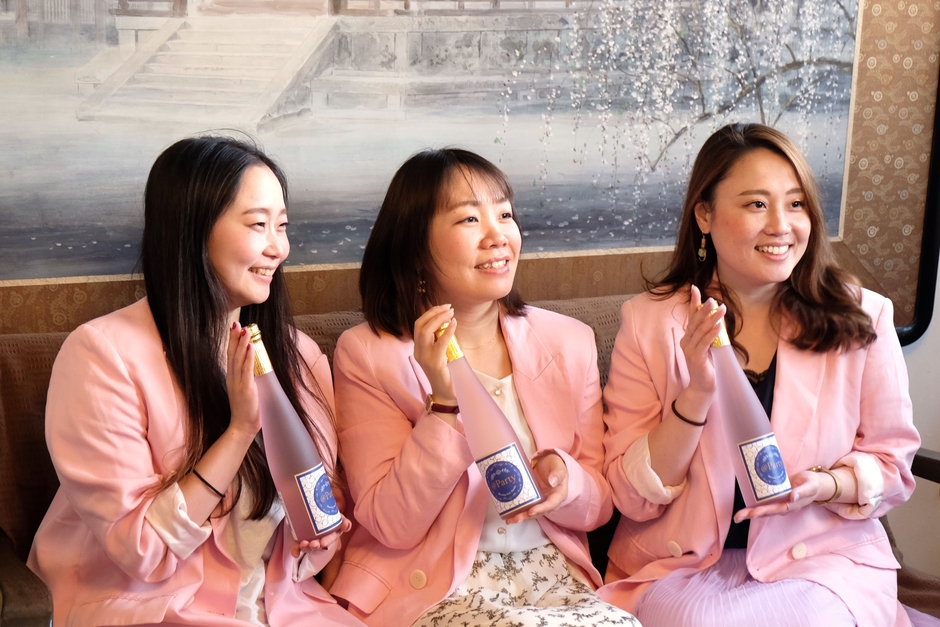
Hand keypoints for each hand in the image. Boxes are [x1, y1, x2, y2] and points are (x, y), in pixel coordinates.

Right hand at [226, 322, 260, 438]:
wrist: (242, 427)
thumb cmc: (247, 410)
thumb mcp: (246, 390)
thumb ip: (248, 378)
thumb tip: (256, 367)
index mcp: (232, 378)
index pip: (231, 356)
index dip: (233, 341)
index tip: (234, 328)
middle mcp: (233, 378)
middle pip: (232, 354)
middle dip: (234, 338)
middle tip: (236, 323)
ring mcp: (238, 383)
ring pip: (239, 360)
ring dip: (242, 344)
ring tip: (245, 330)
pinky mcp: (246, 389)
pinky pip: (247, 371)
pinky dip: (248, 358)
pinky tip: (250, 348)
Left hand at [290, 516, 352, 556]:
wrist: (311, 506)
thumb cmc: (326, 512)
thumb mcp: (336, 515)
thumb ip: (343, 521)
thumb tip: (347, 526)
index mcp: (330, 533)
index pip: (330, 539)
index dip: (327, 541)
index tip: (323, 543)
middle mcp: (319, 538)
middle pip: (318, 544)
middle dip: (316, 546)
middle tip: (313, 544)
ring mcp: (308, 538)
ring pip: (307, 546)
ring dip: (306, 547)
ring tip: (303, 544)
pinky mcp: (298, 538)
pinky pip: (296, 545)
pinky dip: (295, 550)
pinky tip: (295, 553)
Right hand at [412, 304, 457, 403]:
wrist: (446, 395)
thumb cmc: (447, 374)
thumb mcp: (441, 355)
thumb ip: (440, 342)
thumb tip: (449, 324)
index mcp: (418, 349)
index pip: (419, 326)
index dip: (430, 313)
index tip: (443, 307)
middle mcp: (418, 352)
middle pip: (419, 325)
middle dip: (433, 312)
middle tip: (448, 307)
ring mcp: (424, 357)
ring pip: (425, 331)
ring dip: (439, 319)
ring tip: (451, 313)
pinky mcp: (434, 362)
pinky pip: (439, 343)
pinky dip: (447, 331)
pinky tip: (454, 324)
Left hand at [505, 452, 567, 522]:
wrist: (548, 462)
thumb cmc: (555, 464)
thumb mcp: (558, 467)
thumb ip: (557, 473)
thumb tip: (553, 482)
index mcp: (559, 494)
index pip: (551, 504)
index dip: (541, 509)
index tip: (531, 511)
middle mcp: (550, 501)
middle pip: (540, 512)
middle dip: (528, 516)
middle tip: (518, 518)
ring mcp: (541, 501)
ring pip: (532, 512)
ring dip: (522, 517)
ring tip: (511, 520)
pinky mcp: (532, 499)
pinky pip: (526, 507)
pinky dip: (518, 512)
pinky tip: (509, 516)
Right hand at [679, 285, 725, 397]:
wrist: (702, 387)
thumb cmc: (707, 366)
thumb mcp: (708, 347)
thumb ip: (709, 334)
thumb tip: (717, 317)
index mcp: (688, 337)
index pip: (691, 317)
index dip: (693, 302)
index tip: (695, 288)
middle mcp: (686, 341)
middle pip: (695, 321)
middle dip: (703, 309)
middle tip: (712, 299)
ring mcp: (689, 350)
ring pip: (700, 330)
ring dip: (711, 319)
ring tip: (721, 309)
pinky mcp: (696, 358)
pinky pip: (704, 342)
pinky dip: (712, 333)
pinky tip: (719, 325)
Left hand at [732, 470, 824, 521]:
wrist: (813, 483)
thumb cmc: (812, 484)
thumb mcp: (810, 486)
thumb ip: (803, 491)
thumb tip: (793, 497)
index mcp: (791, 505)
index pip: (775, 510)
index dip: (764, 511)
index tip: (753, 513)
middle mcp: (783, 506)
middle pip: (765, 512)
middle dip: (751, 514)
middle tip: (737, 517)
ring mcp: (778, 502)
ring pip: (762, 508)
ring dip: (749, 512)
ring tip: (737, 516)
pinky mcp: (775, 496)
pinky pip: (763, 501)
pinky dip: (753, 503)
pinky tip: (743, 502)